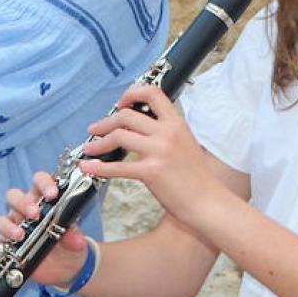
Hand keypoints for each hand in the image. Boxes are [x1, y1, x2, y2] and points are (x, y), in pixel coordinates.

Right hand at [0, 170, 89, 286]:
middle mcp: (25, 211)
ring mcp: (14, 228)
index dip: (44, 183)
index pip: (39, 182)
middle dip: (23, 204)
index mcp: (43, 200)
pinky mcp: (7, 246)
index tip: (52, 194)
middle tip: (34, 215)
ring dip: (8, 225)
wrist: (65, 268)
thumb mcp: (75, 241)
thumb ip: (74, 237)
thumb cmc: (68, 245)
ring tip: (19, 236)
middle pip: (14, 196)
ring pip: (2, 219)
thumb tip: (76, 239)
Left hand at [79, 84, 230, 225]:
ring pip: (119, 136)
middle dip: (105, 122)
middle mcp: (168, 133)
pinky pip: (118, 167)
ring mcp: (159, 151)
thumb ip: (166, 133)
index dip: (132, 94)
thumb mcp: (186, 144)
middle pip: (127, 116)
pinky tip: (89, 167)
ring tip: (90, 148)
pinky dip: (99, 167)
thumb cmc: (197, 178)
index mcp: (177, 124)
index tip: (120, 103)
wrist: (208, 202)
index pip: (153, 94)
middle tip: (94, 129)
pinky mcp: (152, 172)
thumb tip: (140, 128)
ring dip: (99, 143)